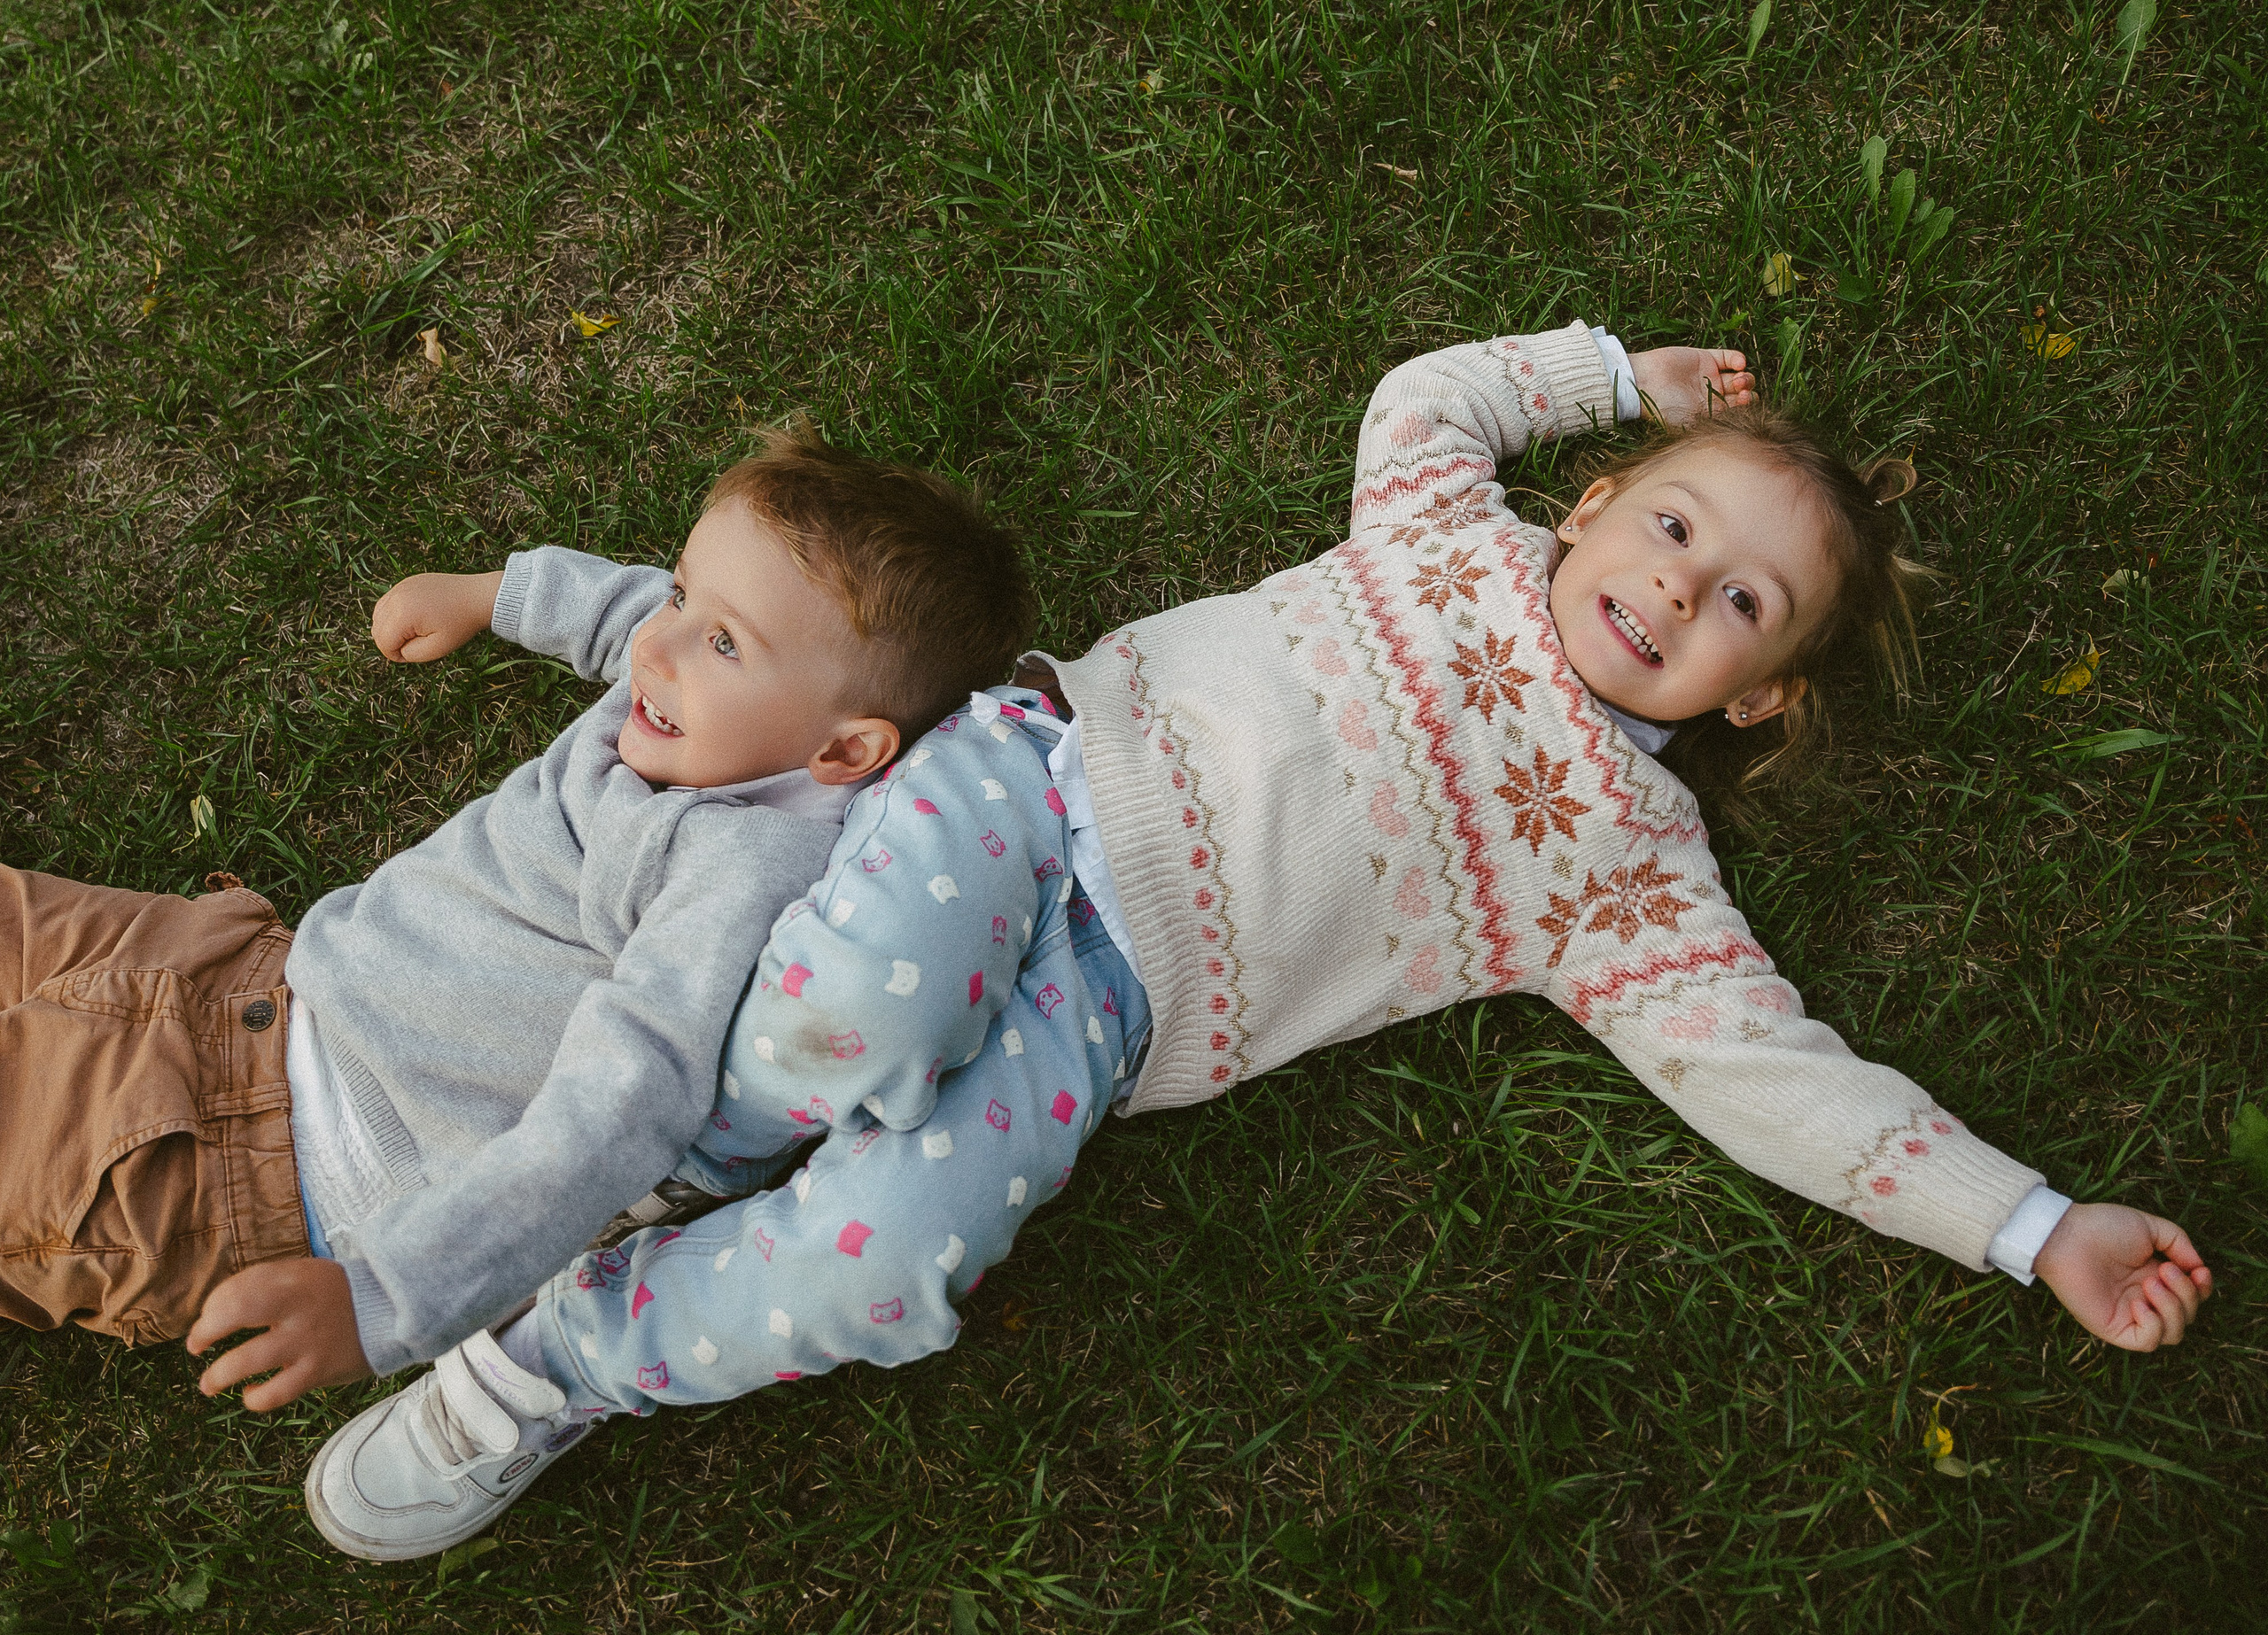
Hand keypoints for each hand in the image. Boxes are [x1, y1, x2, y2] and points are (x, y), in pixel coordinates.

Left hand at [187, 1256, 372, 1409]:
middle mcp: (296, 1307)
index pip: (237, 1287)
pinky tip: (251, 1393)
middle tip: (196, 1345)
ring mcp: (306, 1341)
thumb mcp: (305, 1274)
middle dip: (205, 1332)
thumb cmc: (337, 1294)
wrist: (395, 1308)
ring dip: (217, 1376)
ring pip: (245, 1362)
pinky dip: (254, 1398)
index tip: (210, 1317)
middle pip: (234, 1313)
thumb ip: (265, 1284)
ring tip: (209, 1384)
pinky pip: (274, 1393)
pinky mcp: (317, 1371)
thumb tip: (216, 1311)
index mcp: (292, 1278)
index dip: (213, 1305)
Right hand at [372, 569, 505, 662]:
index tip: (416, 653)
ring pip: (379, 615)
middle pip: (376, 628)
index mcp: (402, 614)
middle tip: (416, 644)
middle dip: (391, 642)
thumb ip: (411, 654)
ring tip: (416, 632)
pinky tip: (414, 619)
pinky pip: (388, 602)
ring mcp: (400, 587)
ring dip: (391, 628)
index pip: (383, 642)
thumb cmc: (461, 624)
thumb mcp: (437, 648)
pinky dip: (394, 614)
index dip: (396, 655)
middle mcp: (396, 597)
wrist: (477, 596)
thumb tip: (397, 649)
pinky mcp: (405, 582)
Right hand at [1627, 347, 1756, 425]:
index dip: (1746, 407)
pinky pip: (1729, 357)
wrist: (1644, 383)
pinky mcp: (1705, 358)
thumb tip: (1736, 437)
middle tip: (1741, 392)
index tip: (1743, 403)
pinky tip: (1738, 364)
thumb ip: (1711, 427)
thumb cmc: (1662, 408)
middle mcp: (1712, 395)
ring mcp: (1710, 376)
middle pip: (1742, 394)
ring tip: (1737, 379)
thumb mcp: (1688, 424)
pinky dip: (1738, 359)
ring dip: (1745, 378)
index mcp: (1709, 413)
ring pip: (1739, 376)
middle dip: (1747, 393)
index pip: (1738, 411)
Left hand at [2033, 1202, 2211, 1351]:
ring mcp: (2129, 1316)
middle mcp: (2144, 1300)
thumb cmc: (2102, 1227)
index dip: (2202, 1289)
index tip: (2199, 1271)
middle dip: (2186, 1294)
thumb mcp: (2150, 1228)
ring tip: (2150, 1283)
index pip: (2192, 1298)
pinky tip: (2138, 1302)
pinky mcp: (2112, 1328)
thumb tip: (2198, 1268)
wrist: (2066, 1235)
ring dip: (2173, 1309)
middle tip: (2163, 1270)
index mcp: (2154, 1278)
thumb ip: (2179, 1244)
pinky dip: (2153, 1326)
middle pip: (2186, 1317)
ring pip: (2172, 1334)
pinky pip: (2146, 1342)